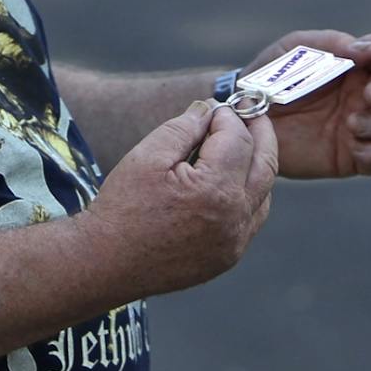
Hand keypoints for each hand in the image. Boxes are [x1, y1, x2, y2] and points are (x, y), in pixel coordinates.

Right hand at [84, 100, 278, 297]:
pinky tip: (232, 182)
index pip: (238, 139)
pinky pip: (251, 220)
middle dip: (261, 133)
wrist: (106, 263)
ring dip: (257, 165)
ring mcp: (234, 242)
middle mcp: (234, 218)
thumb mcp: (147, 156)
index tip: (213, 107)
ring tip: (244, 145)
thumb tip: (207, 110)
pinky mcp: (227, 257)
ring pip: (263, 194)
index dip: (226, 117)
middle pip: (265, 164)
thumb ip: (183, 128)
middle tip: (254, 113)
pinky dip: (249, 195)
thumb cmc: (121, 209)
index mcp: (215, 190)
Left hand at [241, 30, 370, 179]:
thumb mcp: (294, 49)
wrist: (245, 116)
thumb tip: (366, 49)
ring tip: (351, 123)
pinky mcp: (350, 156)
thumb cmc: (270, 76)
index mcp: (355, 64)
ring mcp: (359, 126)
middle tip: (369, 95)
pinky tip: (355, 147)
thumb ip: (331, 43)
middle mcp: (363, 94)